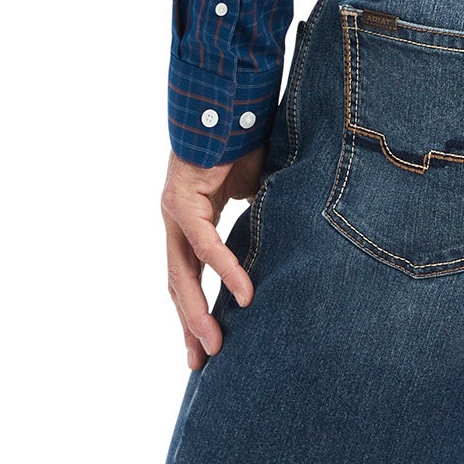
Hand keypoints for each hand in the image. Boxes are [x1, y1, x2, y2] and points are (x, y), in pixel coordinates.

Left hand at [161, 147, 266, 369]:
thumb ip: (262, 218)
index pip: (190, 273)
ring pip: (182, 273)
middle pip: (179, 283)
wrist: (234, 98)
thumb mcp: (258, 188)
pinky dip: (225, 269)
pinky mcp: (182, 200)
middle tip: (201, 365)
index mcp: (194, 218)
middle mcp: (178, 219)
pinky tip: (244, 293)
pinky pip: (204, 243)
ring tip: (215, 347)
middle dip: (190, 325)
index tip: (208, 344)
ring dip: (197, 313)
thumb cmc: (248, 136)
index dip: (198, 308)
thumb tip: (288, 245)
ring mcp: (176, 211)